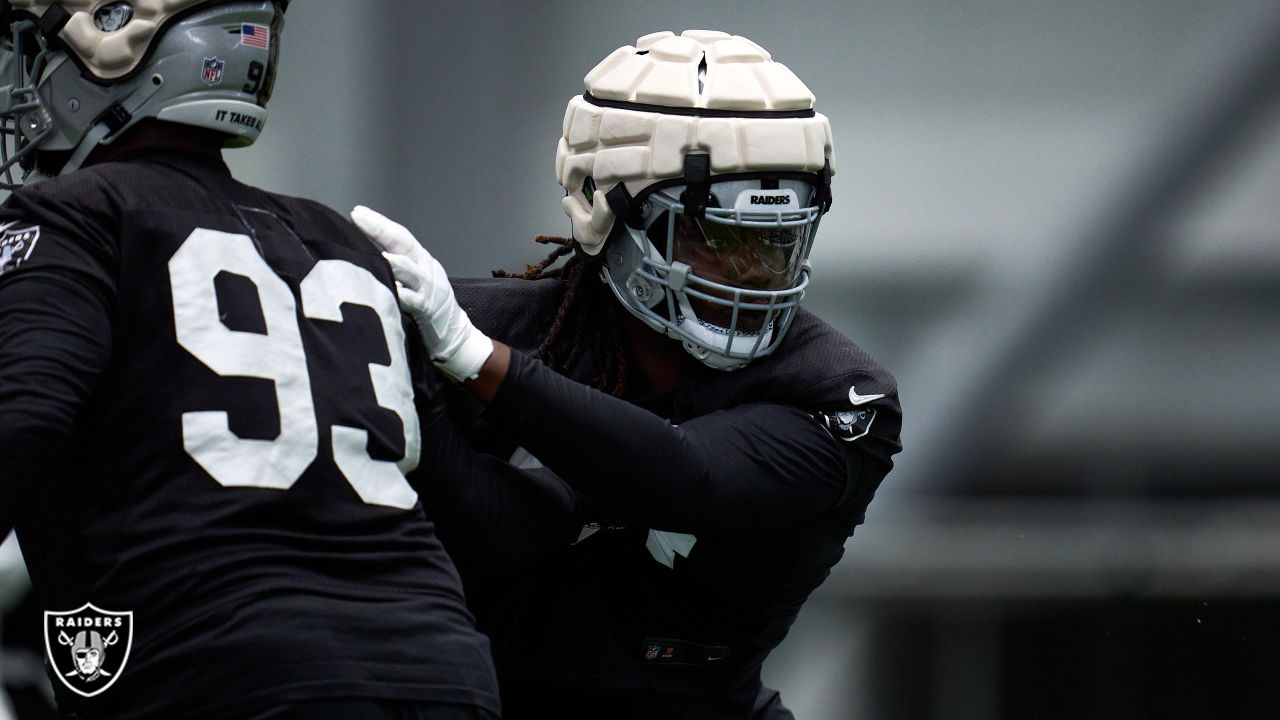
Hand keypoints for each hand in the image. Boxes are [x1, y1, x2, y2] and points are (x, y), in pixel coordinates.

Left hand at [351, 205, 492, 381]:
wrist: (454, 335)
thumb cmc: (429, 308)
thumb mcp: (414, 282)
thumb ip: (395, 268)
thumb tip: (363, 253)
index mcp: (421, 261)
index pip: (399, 236)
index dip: (379, 223)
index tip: (357, 212)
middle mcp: (426, 270)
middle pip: (403, 244)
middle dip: (380, 229)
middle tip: (358, 217)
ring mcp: (428, 289)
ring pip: (409, 270)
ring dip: (393, 261)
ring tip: (378, 252)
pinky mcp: (427, 310)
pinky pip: (411, 300)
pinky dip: (400, 293)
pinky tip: (389, 288)